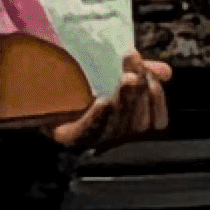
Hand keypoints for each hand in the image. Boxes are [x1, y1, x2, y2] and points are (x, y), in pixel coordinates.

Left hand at [52, 52, 173, 152]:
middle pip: (138, 123)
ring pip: (118, 127)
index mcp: (128, 122)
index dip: (158, 100)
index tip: (153, 77)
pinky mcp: (70, 137)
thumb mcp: (117, 72)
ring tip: (125, 80)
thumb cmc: (83, 85)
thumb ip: (142, 71)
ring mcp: (93, 138)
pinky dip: (98, 117)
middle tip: (135, 72)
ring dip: (124, 102)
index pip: (157, 121)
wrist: (43, 92)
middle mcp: (115, 135)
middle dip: (139, 94)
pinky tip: (103, 101)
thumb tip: (166, 72)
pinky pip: (89, 131)